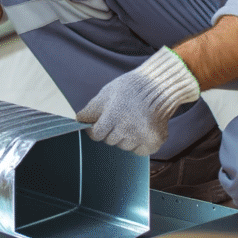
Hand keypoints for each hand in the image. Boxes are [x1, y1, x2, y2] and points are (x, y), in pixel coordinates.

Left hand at [75, 46, 200, 155]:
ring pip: (124, 146)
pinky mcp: (154, 142)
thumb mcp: (107, 93)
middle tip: (119, 117)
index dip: (95, 129)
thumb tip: (78, 119)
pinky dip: (138, 143)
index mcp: (113, 115)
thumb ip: (92, 109)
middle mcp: (128, 128)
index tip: (98, 124)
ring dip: (124, 137)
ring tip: (132, 120)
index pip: (97, 134)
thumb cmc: (131, 87)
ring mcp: (142, 137)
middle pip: (110, 141)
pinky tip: (141, 128)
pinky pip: (138, 151)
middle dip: (111, 131)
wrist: (159, 86)